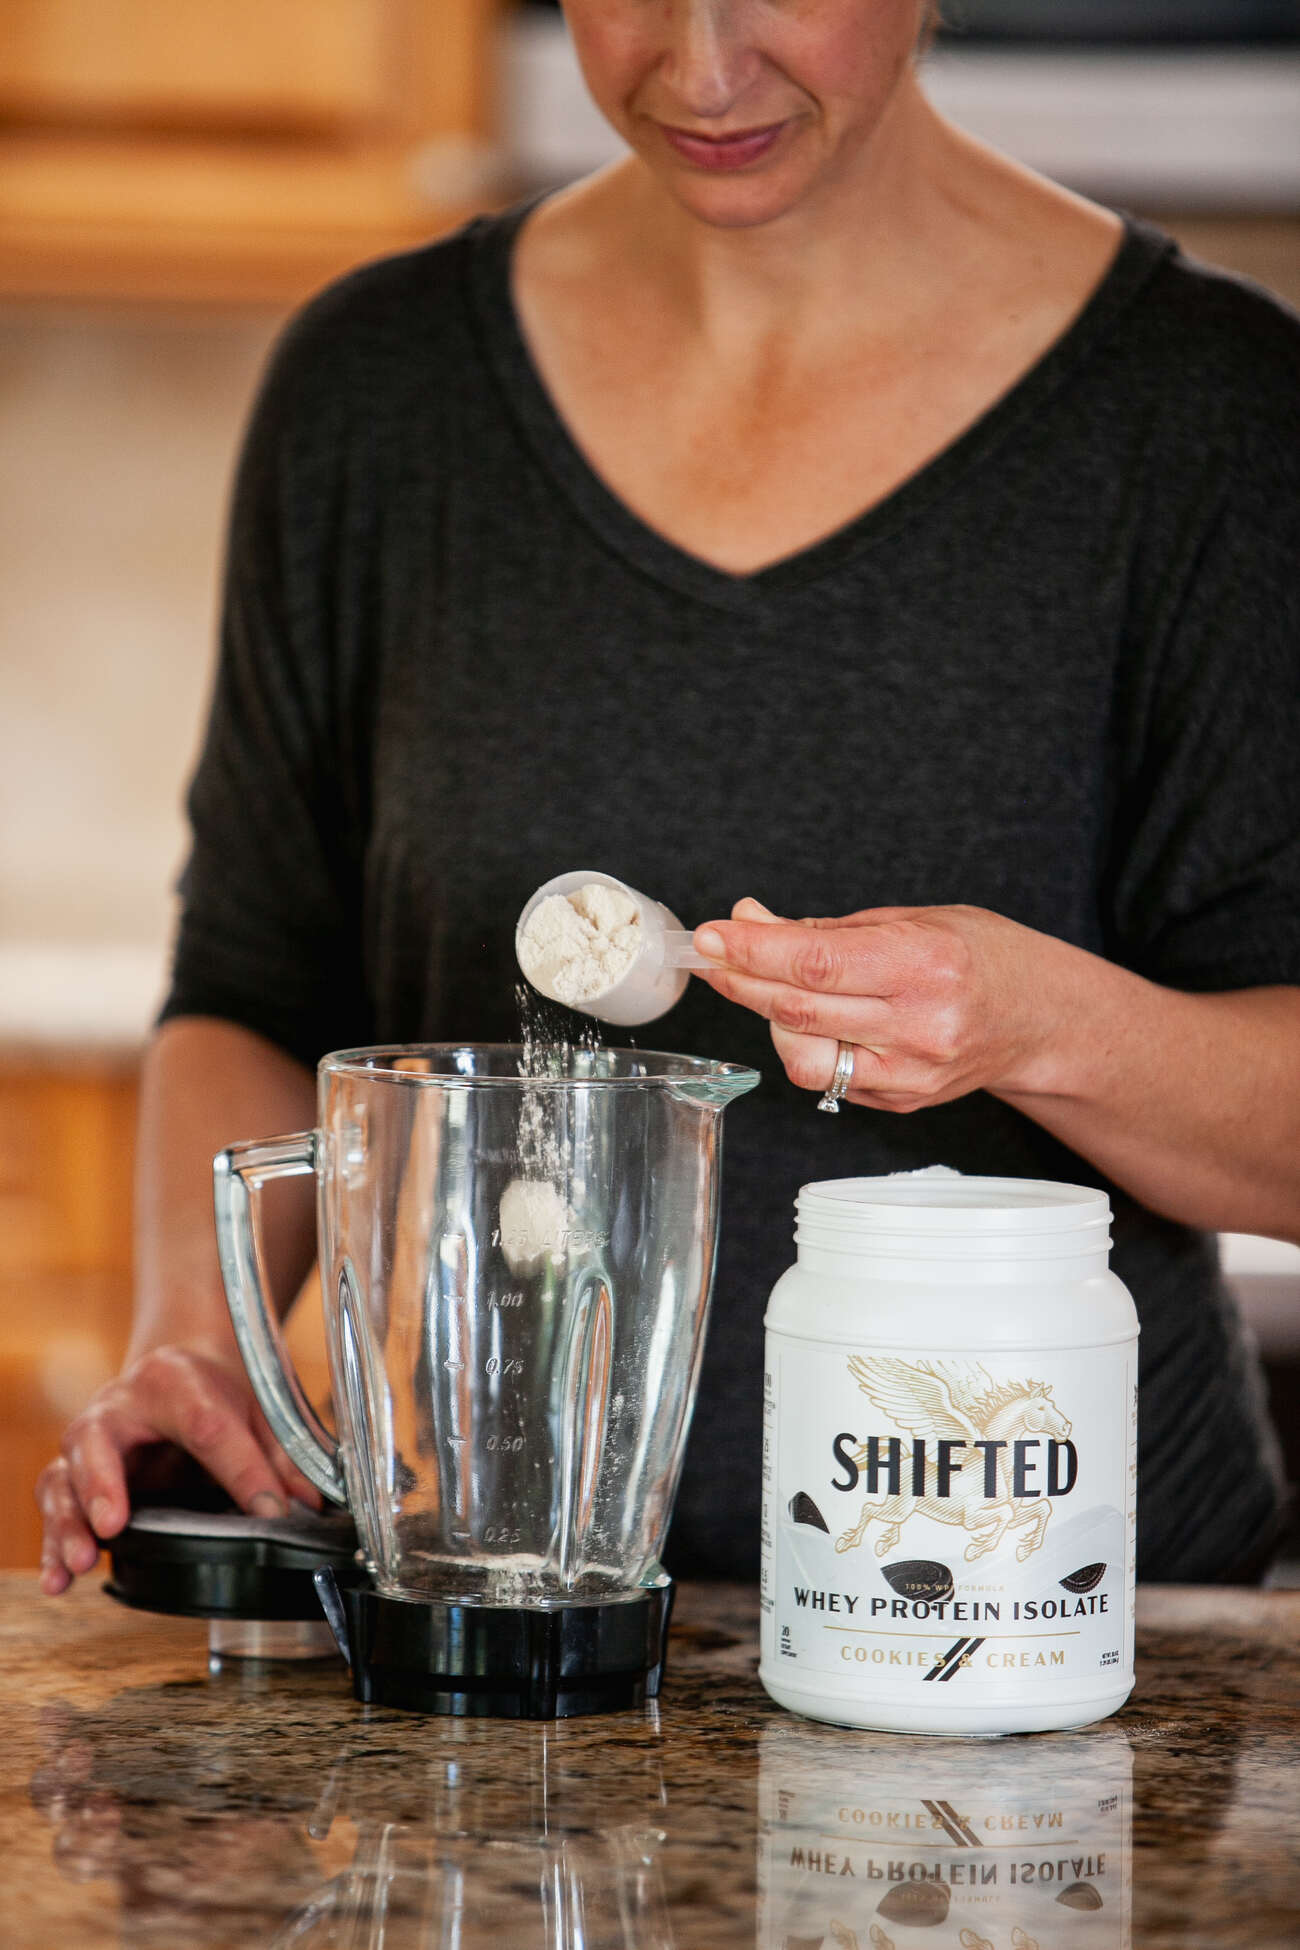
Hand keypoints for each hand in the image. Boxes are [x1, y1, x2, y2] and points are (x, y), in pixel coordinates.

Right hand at [36, 1343, 321, 1594]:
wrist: (177, 1365)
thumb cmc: (216, 1388)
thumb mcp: (257, 1407)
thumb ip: (280, 1455)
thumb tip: (306, 1504)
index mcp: (175, 1380)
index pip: (207, 1425)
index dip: (241, 1470)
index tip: (270, 1510)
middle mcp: (119, 1407)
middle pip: (99, 1440)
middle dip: (102, 1484)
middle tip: (113, 1523)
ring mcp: (91, 1442)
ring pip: (63, 1477)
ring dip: (70, 1522)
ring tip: (84, 1560)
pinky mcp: (75, 1475)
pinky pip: (54, 1506)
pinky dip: (53, 1544)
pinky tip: (59, 1580)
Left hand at [692, 896, 1058, 1110]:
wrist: (1042, 1020)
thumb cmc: (982, 957)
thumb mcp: (913, 919)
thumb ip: (828, 930)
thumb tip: (751, 922)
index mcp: (925, 965)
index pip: (815, 963)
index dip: (753, 949)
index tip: (712, 935)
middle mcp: (919, 1027)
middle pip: (799, 1010)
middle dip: (742, 979)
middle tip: (713, 954)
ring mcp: (910, 1074)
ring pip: (803, 1056)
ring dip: (767, 1017)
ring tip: (766, 985)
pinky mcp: (901, 1103)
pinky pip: (828, 1077)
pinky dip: (805, 1044)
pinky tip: (814, 1017)